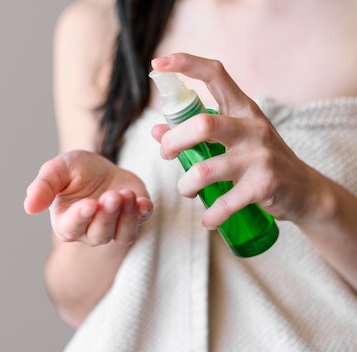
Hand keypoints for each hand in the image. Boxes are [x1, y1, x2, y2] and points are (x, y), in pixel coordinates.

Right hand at [24, 150, 152, 245]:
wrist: (101, 167)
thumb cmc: (74, 171)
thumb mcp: (57, 170)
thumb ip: (43, 187)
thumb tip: (28, 207)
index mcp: (66, 221)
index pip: (71, 228)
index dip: (80, 218)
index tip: (89, 205)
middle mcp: (90, 230)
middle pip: (99, 234)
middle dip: (107, 216)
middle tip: (112, 197)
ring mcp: (115, 227)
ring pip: (122, 234)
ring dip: (126, 217)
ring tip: (126, 194)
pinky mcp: (135, 216)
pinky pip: (141, 222)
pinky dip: (143, 213)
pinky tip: (143, 201)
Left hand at [150, 53, 322, 228]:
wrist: (306, 192)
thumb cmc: (260, 161)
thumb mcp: (232, 140)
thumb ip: (195, 134)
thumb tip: (156, 130)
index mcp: (242, 109)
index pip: (216, 74)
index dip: (186, 64)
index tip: (158, 63)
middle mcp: (252, 127)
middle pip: (203, 125)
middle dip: (174, 141)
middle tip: (166, 154)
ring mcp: (261, 155)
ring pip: (206, 170)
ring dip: (186, 185)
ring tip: (186, 191)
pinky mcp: (266, 185)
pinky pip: (225, 202)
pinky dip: (210, 215)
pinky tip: (208, 219)